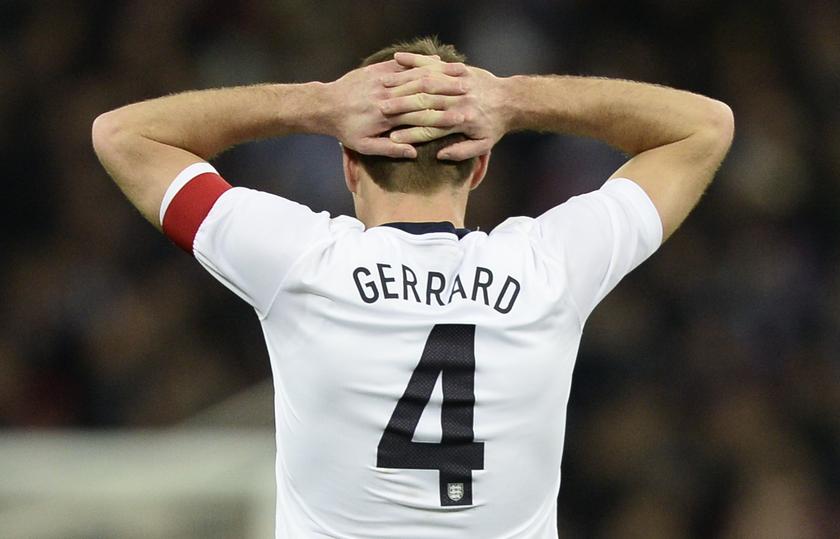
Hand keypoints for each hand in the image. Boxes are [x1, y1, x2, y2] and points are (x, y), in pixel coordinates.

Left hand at [326, 58, 467, 157]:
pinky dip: (416, 64)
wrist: (325, 106)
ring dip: (435, 75)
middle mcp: (386, 96)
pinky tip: (433, 63)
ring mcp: (381, 81)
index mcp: (386, 117)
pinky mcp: (375, 70)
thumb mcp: (365, 147)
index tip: (461, 115)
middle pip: (420, 92)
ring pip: (412, 76)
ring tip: (455, 75)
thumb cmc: (347, 131)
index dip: (440, 113)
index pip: (419, 114)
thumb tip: (413, 153)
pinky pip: (399, 66)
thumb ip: (390, 151)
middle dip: (444, 90)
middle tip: (466, 90)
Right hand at [381, 52, 508, 159]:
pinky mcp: (459, 69)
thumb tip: (439, 155)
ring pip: (426, 82)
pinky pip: (434, 64)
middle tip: (380, 109)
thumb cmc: (495, 126)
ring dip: (403, 83)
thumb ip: (461, 152)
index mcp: (462, 122)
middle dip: (401, 106)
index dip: (411, 135)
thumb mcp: (482, 145)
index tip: (392, 139)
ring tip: (382, 85)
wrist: (512, 100)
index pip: (431, 129)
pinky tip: (397, 58)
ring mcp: (458, 83)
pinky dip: (415, 60)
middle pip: (424, 104)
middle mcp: (459, 101)